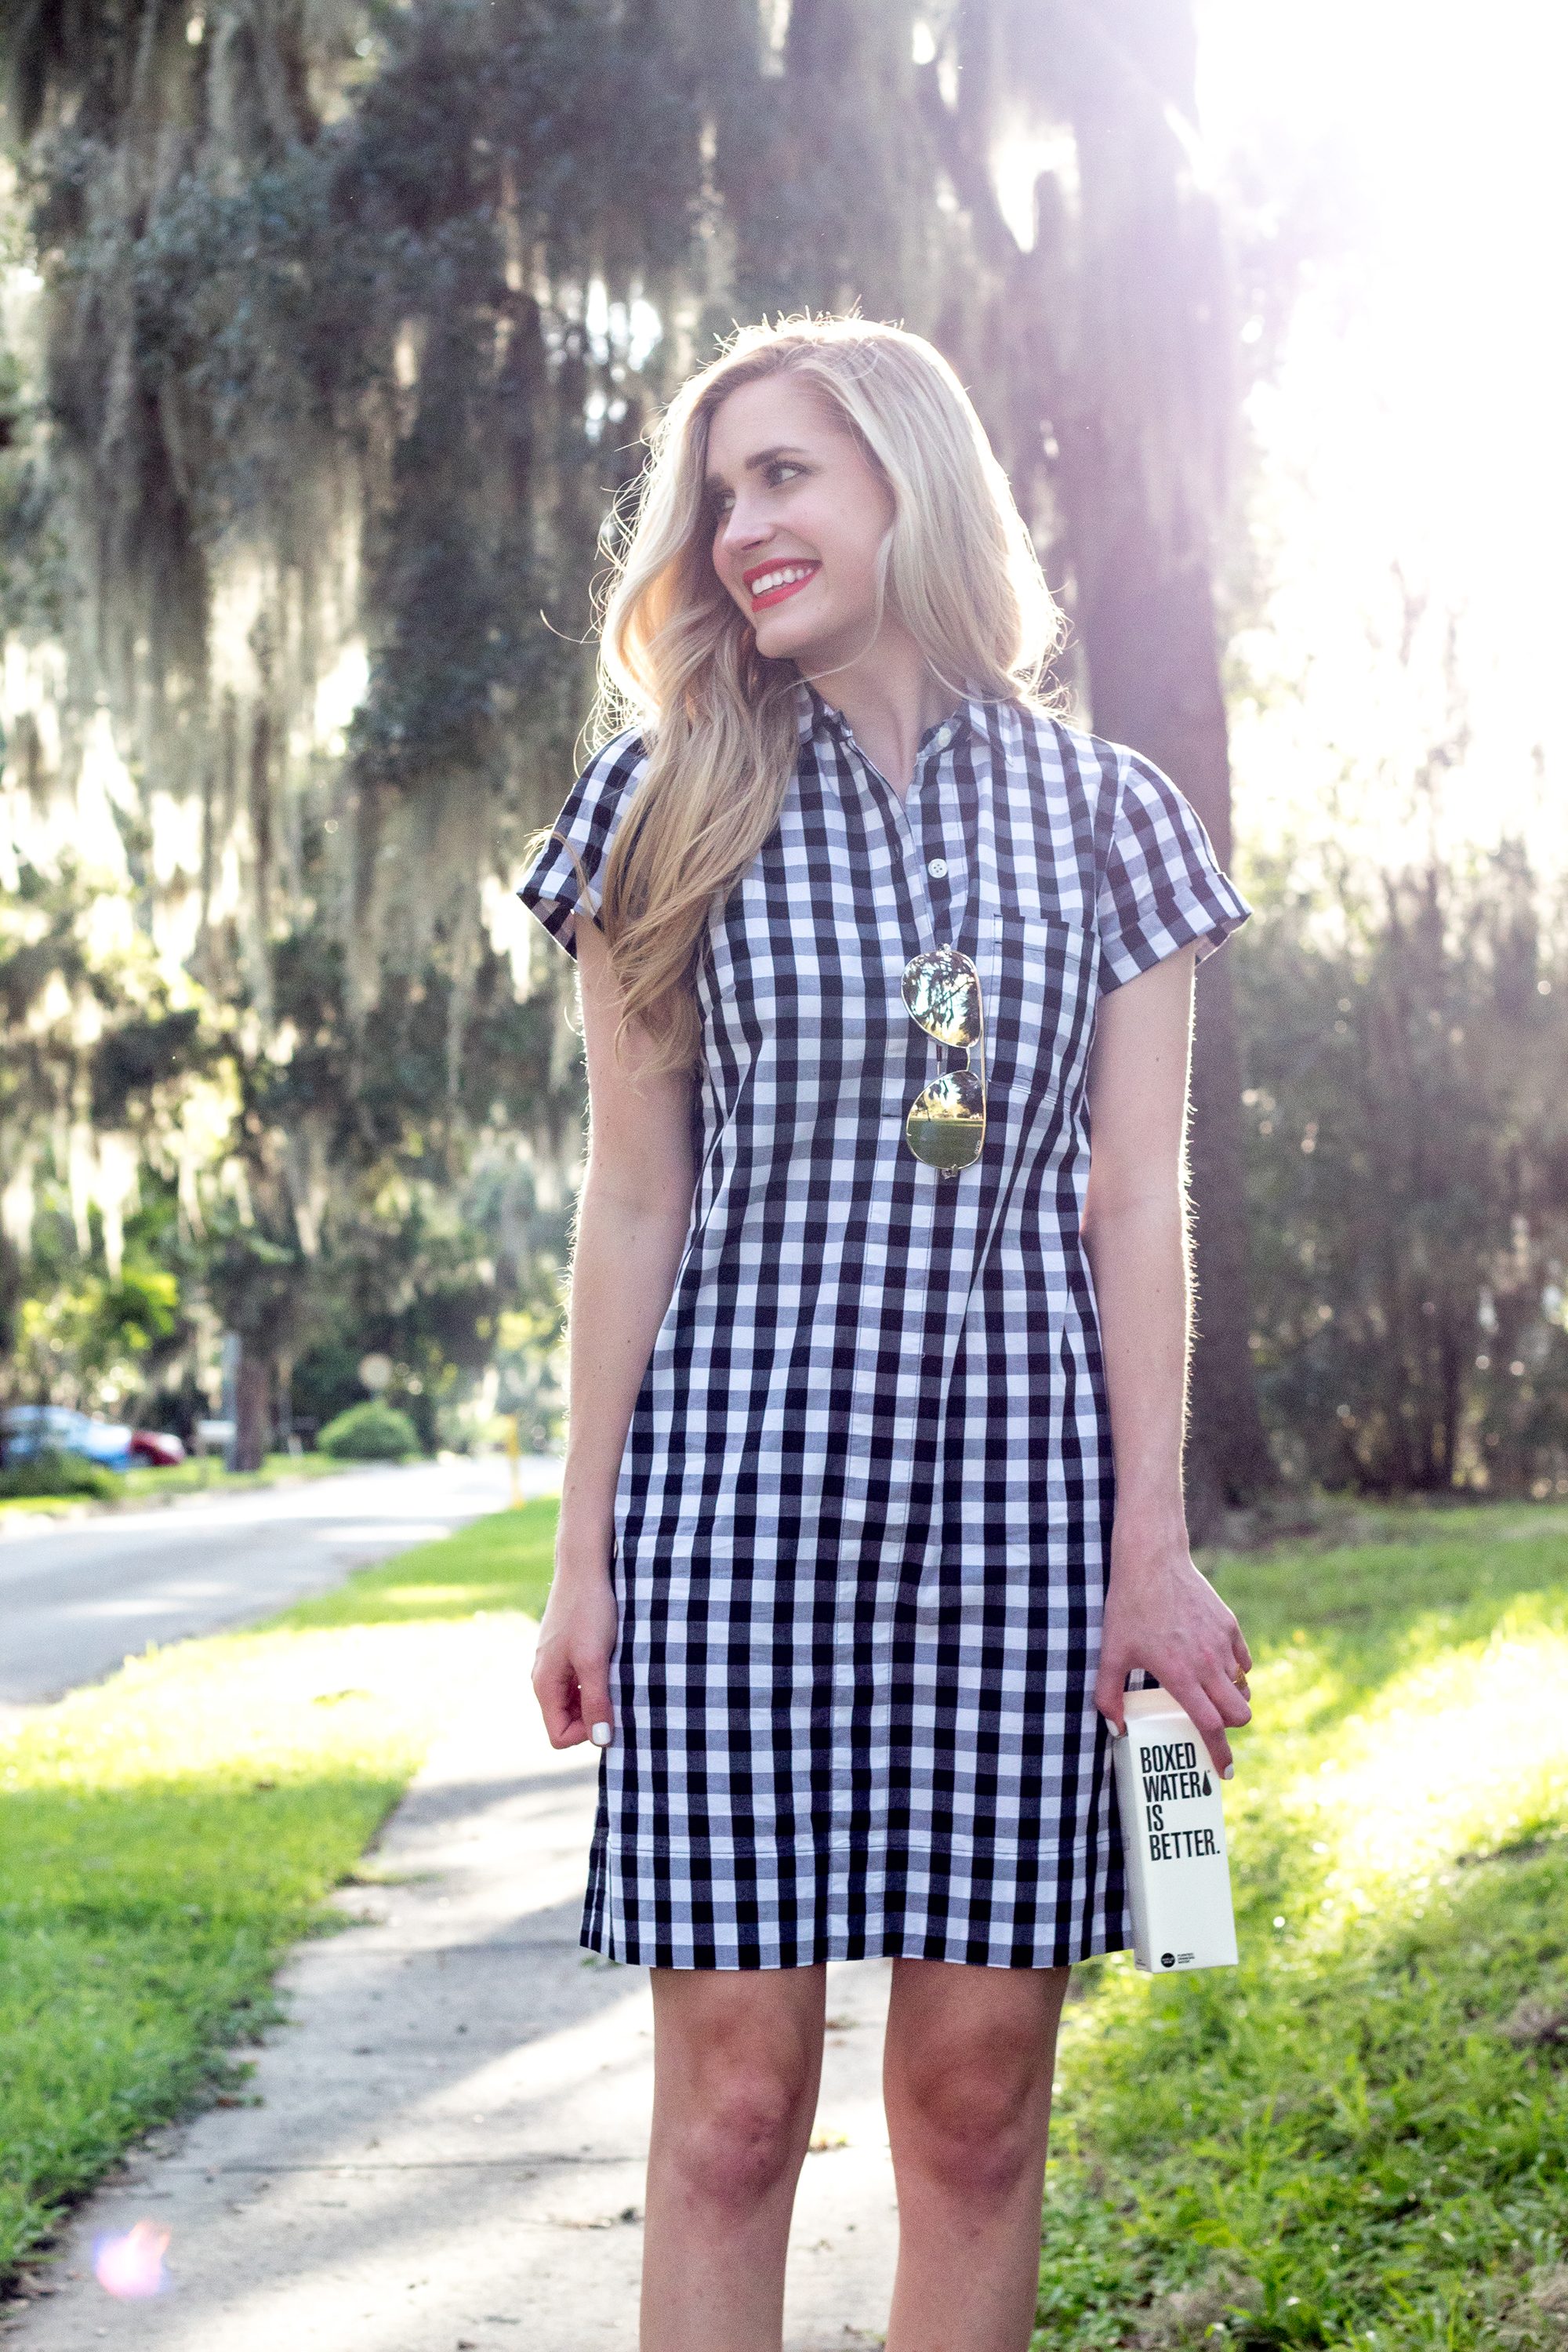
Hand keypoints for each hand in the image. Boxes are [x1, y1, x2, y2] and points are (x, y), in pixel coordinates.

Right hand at [530, 1554, 618, 1750]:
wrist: (584, 1567)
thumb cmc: (588, 1611)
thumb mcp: (594, 1660)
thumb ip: (595, 1701)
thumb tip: (601, 1741)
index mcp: (544, 1685)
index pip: (559, 1736)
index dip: (587, 1733)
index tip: (610, 1708)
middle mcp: (545, 1679)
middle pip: (568, 1721)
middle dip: (594, 1715)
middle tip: (619, 1690)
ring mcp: (555, 1665)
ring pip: (576, 1701)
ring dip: (598, 1696)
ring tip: (617, 1672)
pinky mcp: (567, 1651)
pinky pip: (580, 1681)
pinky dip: (598, 1679)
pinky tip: (613, 1660)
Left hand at [1095, 1530, 1252, 1777]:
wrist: (1152, 1560)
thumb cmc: (1128, 1607)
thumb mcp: (1110, 1653)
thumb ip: (1107, 1695)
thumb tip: (1116, 1729)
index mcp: (1180, 1675)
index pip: (1210, 1726)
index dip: (1219, 1753)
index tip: (1224, 1771)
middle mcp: (1207, 1663)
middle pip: (1239, 1714)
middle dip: (1230, 1728)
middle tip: (1212, 1727)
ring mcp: (1223, 1643)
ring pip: (1242, 1688)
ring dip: (1230, 1698)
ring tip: (1209, 1694)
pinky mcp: (1230, 1625)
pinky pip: (1243, 1661)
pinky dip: (1235, 1670)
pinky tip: (1215, 1665)